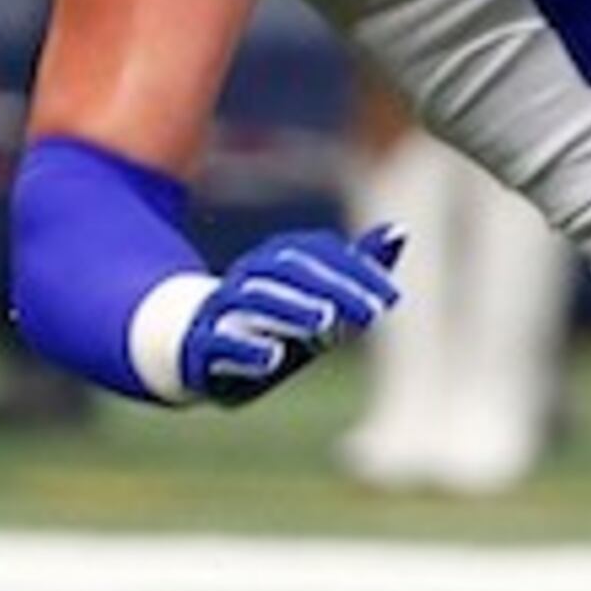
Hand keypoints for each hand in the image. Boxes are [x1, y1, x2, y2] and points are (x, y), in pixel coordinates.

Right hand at [179, 226, 404, 406]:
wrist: (191, 346)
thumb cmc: (270, 323)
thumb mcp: (315, 299)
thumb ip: (353, 270)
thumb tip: (398, 232)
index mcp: (277, 261)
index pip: (317, 252)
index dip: (355, 270)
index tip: (390, 299)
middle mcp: (248, 278)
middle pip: (287, 270)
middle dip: (332, 289)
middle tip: (371, 314)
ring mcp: (220, 309)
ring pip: (253, 300)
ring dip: (291, 309)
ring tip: (326, 323)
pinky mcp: (200, 347)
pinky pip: (217, 342)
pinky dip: (245, 349)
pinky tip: (273, 359)